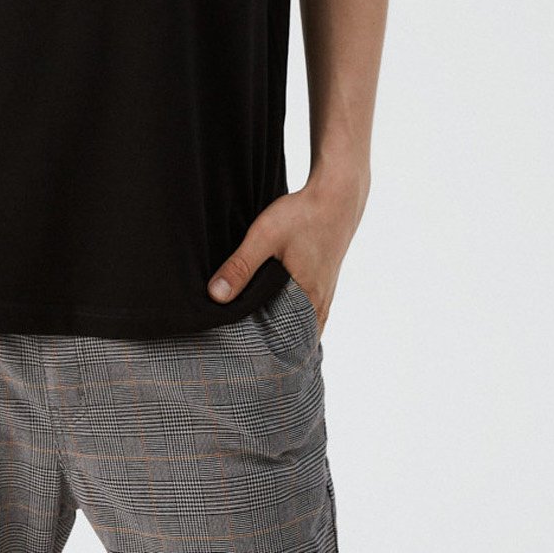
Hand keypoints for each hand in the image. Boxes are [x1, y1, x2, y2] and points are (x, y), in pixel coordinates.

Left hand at [206, 170, 368, 338]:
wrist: (337, 196)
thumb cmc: (303, 216)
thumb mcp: (265, 237)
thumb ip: (241, 266)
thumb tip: (215, 296)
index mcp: (307, 301)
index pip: (287, 347)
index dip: (265, 354)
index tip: (240, 357)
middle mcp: (320, 305)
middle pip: (293, 339)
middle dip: (270, 346)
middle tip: (240, 350)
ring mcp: (325, 295)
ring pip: (301, 325)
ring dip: (281, 330)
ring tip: (253, 333)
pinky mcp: (324, 283)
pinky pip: (308, 312)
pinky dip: (292, 317)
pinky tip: (273, 310)